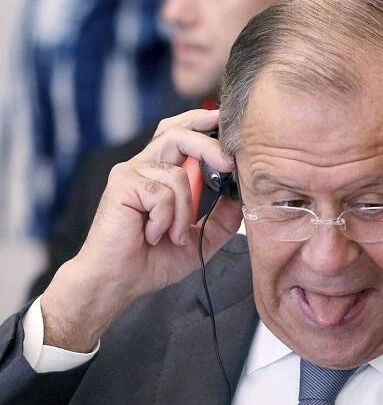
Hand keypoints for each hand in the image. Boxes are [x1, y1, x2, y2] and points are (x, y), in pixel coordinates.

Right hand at [41, 110, 243, 351]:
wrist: (118, 281)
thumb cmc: (152, 260)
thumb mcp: (200, 238)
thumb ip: (222, 218)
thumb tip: (242, 196)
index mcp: (162, 173)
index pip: (180, 133)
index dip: (202, 123)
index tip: (224, 122)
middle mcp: (145, 166)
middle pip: (178, 134)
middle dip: (208, 146)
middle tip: (228, 164)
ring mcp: (131, 173)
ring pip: (178, 175)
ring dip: (184, 212)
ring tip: (173, 236)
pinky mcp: (122, 185)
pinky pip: (162, 194)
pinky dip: (166, 220)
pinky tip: (152, 235)